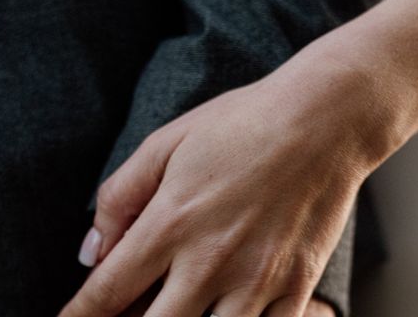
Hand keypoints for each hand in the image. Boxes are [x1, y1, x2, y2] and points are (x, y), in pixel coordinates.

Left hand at [61, 0, 417, 316]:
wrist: (325, 120)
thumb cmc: (244, 122)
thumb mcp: (168, 141)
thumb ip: (120, 195)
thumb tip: (92, 251)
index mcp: (172, 222)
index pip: (105, 293)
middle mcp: (210, 261)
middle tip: (122, 314)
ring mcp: (256, 281)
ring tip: (173, 309)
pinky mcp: (295, 288)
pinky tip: (225, 309)